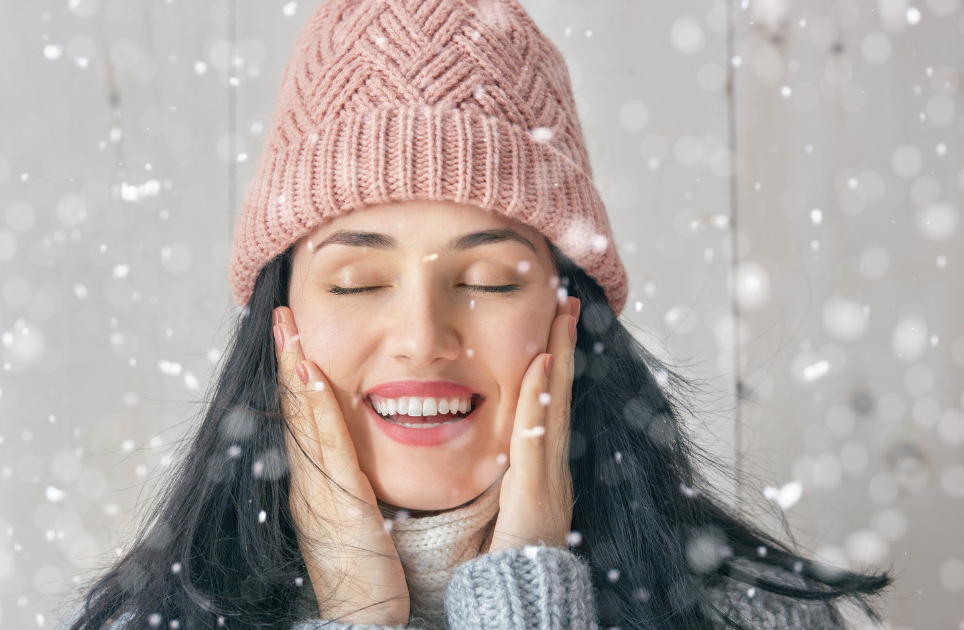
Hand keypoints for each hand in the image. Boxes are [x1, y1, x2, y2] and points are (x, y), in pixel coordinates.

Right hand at [273, 306, 410, 625]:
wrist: (364, 623)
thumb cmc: (369, 580)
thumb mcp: (361, 523)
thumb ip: (356, 489)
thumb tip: (359, 464)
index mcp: (317, 487)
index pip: (305, 421)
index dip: (297, 378)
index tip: (295, 337)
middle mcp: (308, 484)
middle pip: (294, 413)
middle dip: (288, 361)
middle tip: (281, 316)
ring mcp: (315, 493)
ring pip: (304, 421)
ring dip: (295, 371)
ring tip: (289, 328)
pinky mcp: (335, 504)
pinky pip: (325, 446)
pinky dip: (314, 408)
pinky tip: (313, 376)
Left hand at [485, 296, 579, 552]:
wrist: (517, 607)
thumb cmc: (499, 567)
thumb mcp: (495, 509)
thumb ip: (498, 476)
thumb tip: (485, 446)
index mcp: (538, 472)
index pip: (543, 406)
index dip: (551, 364)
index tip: (552, 324)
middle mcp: (550, 471)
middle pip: (558, 397)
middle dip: (564, 349)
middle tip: (567, 303)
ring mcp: (549, 481)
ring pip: (555, 407)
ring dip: (559, 359)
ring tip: (563, 317)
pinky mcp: (539, 495)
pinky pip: (538, 437)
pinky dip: (542, 400)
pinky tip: (541, 365)